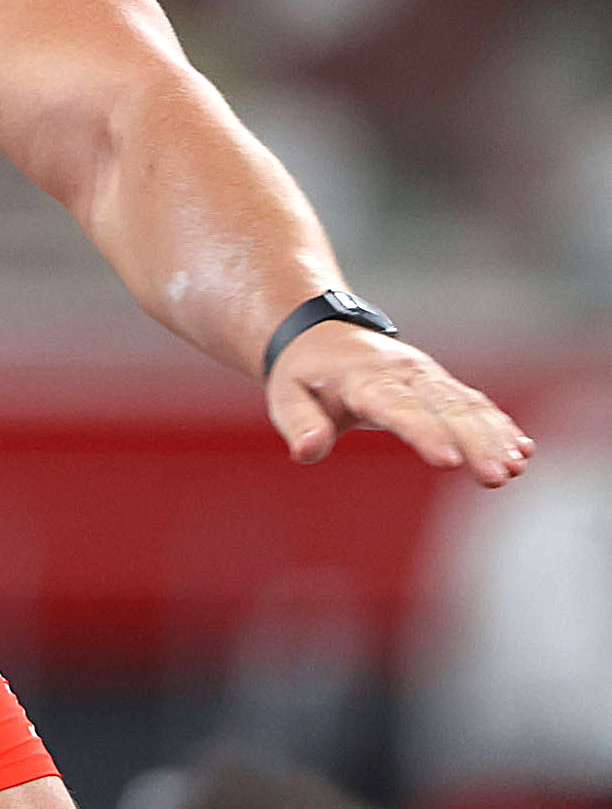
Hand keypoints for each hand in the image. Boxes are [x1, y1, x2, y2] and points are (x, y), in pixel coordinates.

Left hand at [266, 324, 533, 486]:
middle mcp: (401, 374)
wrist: (320, 334)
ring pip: (466, 405)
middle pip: (442, 407)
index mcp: (361, 378)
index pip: (395, 406)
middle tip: (498, 475)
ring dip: (494, 436)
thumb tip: (307, 450)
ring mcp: (425, 377)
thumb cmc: (305, 374)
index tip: (448, 459)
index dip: (422, 431)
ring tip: (515, 468)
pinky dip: (498, 425)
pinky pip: (473, 402)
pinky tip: (523, 450)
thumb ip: (298, 422)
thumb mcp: (285, 394)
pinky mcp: (440, 385)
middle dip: (474, 441)